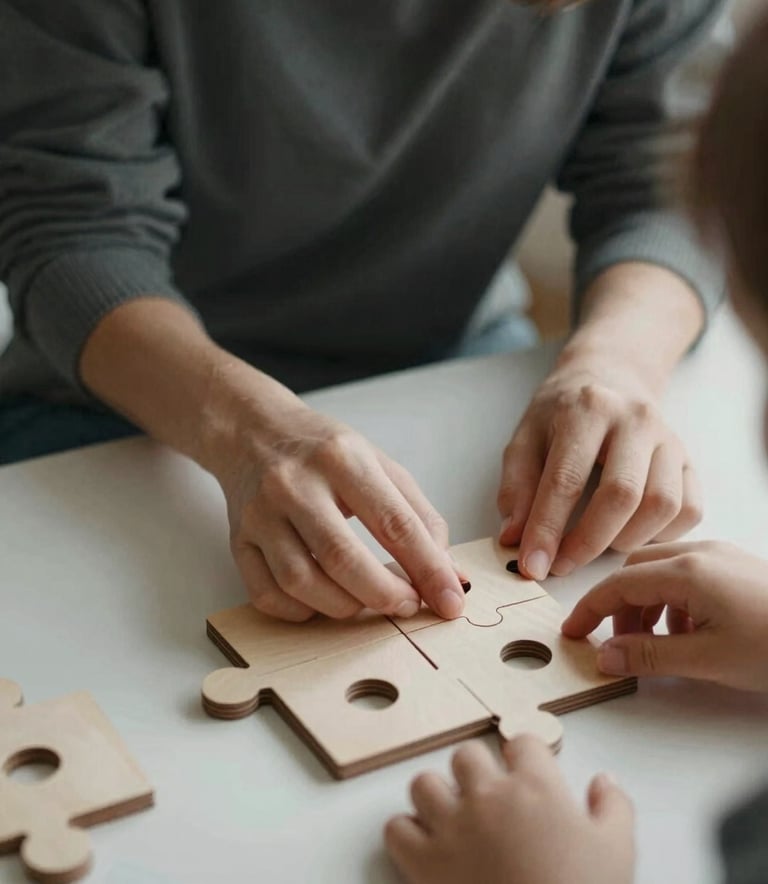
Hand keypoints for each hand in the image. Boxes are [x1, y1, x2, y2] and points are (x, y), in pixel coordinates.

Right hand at [215, 384, 465, 621]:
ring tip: (367, 600)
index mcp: (341, 458)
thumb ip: (419, 518)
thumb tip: (450, 576)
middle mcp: (294, 484)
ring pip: (302, 583)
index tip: (450, 600)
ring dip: (345, 607)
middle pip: (343, 559)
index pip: (394, 523)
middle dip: (385, 595)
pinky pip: (268, 595)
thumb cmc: (324, 452)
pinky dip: (302, 611)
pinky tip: (323, 600)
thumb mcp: (379, 465)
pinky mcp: (238, 540)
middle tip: (408, 605)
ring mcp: (260, 514)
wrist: (252, 432)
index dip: (428, 569)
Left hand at [385, 737, 634, 883]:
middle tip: (488, 796)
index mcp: (536, 786)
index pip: (522, 741)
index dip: (525, 757)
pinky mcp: (424, 861)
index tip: (526, 772)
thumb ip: (613, 807)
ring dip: (436, 796)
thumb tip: (604, 781)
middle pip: (466, 754)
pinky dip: (408, 835)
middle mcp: (489, 796)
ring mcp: (452, 826)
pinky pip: (396, 828)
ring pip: (424, 783)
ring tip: (452, 817)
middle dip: (476, 771)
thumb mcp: (618, 851)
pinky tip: (427, 847)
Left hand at [498, 356, 701, 580]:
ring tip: (596, 547)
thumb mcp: (525, 438)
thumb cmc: (562, 414)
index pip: (566, 479)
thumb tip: (514, 540)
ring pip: (662, 505)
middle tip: (561, 566)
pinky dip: (661, 535)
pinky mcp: (689, 460)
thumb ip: (516, 488)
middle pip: (621, 495)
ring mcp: (669, 439)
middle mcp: (635, 420)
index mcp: (587, 409)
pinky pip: (689, 510)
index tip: (531, 566)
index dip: (547, 529)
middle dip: (587, 542)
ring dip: (626, 540)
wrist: (611, 377)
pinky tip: (630, 535)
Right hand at [562, 541, 767, 690]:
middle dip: (620, 608)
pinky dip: (674, 603)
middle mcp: (700, 554)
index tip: (571, 633)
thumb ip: (650, 656)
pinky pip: (687, 576)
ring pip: (661, 572)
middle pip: (636, 571)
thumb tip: (606, 656)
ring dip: (647, 607)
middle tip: (620, 645)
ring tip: (659, 646)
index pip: (617, 585)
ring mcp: (721, 558)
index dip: (589, 610)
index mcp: (687, 571)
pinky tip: (690, 635)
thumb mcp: (708, 659)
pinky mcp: (737, 568)